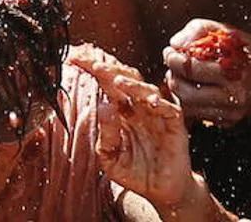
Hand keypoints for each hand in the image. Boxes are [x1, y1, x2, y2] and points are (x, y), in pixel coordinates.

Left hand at [71, 44, 194, 209]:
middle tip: (92, 63)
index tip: (75, 59)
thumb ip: (106, 133)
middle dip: (109, 69)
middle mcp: (138, 108)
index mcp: (121, 111)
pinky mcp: (175, 126)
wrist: (160, 191)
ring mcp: (157, 115)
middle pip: (125, 80)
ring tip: (117, 80)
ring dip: (132, 84)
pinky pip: (169, 110)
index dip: (92, 70)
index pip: (106, 84)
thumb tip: (102, 105)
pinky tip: (149, 102)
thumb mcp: (110, 156)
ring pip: (146, 90)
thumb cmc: (134, 171)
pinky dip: (160, 104)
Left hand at [162, 19, 250, 126]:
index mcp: (234, 74)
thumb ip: (195, 31)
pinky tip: (192, 86)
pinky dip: (188, 101)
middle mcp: (236, 98)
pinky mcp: (229, 122)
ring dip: (178, 89)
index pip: (191, 70)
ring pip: (188, 107)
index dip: (173, 59)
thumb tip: (175, 44)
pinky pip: (196, 116)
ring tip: (182, 75)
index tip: (169, 52)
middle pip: (185, 93)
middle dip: (173, 76)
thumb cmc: (239, 46)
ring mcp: (233, 113)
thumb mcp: (220, 29)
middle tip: (173, 64)